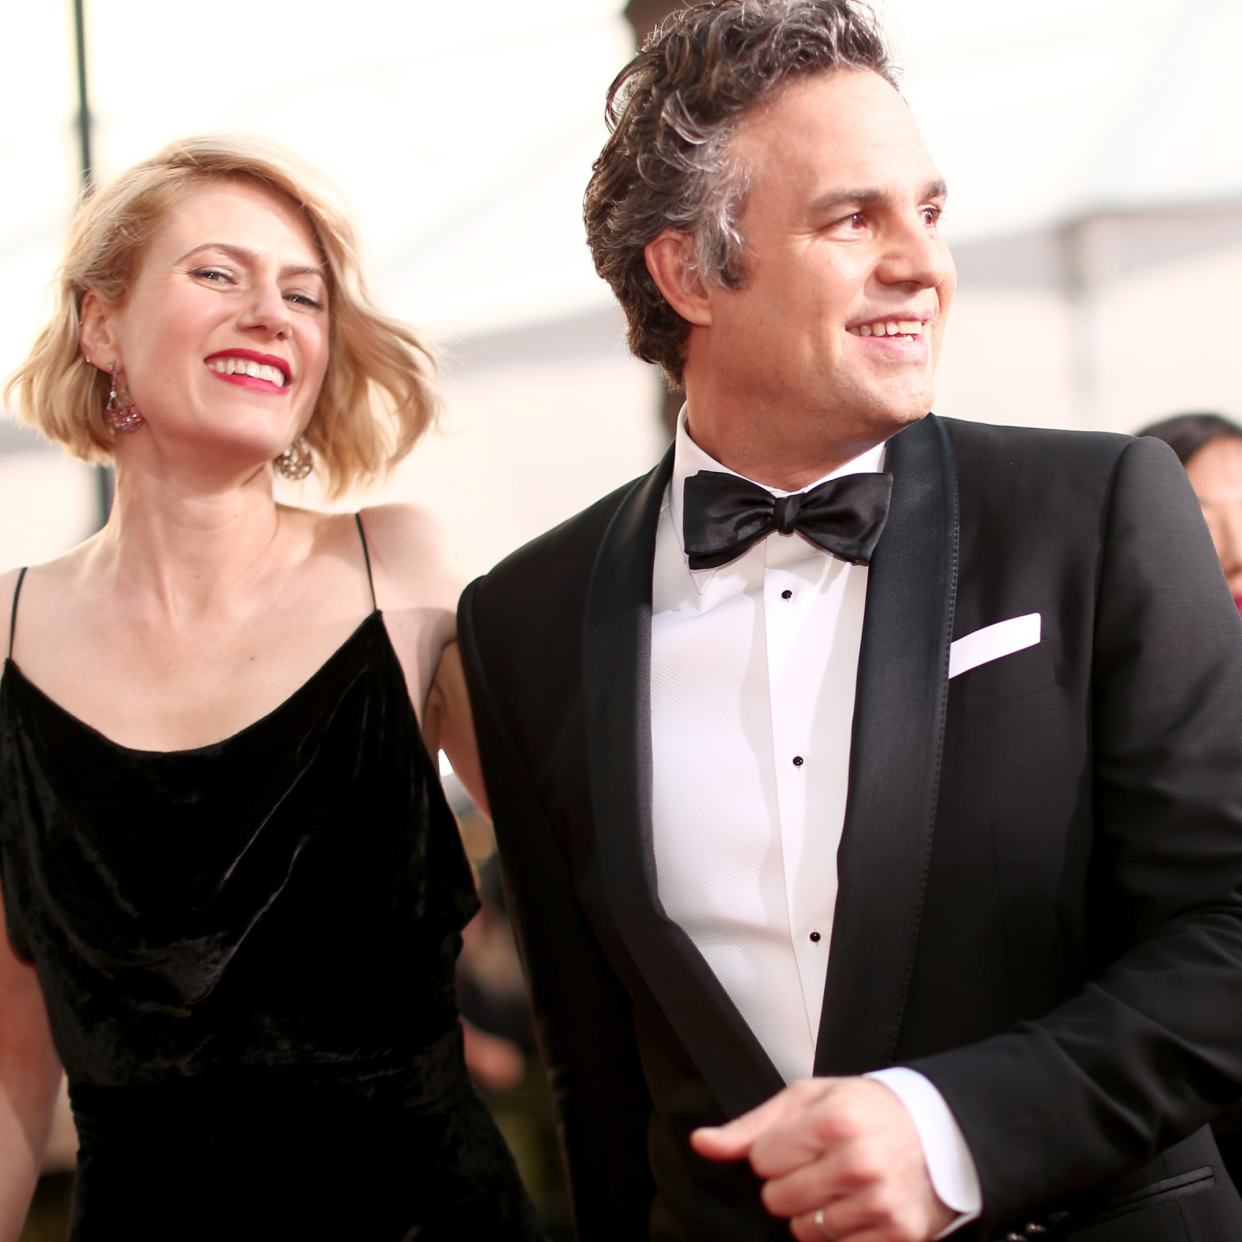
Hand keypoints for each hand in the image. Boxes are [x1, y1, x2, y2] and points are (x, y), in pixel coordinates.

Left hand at [691, 1076, 954, 1241]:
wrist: (939, 1132)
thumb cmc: (867, 1110)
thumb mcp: (808, 1099)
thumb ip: (751, 1125)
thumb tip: (702, 1144)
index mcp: (833, 1121)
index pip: (761, 1159)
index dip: (774, 1152)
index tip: (800, 1142)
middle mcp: (857, 1162)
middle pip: (777, 1198)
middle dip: (790, 1183)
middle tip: (821, 1163)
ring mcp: (879, 1203)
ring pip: (803, 1229)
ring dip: (814, 1210)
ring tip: (841, 1182)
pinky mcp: (896, 1235)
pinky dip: (839, 1232)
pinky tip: (857, 1205)